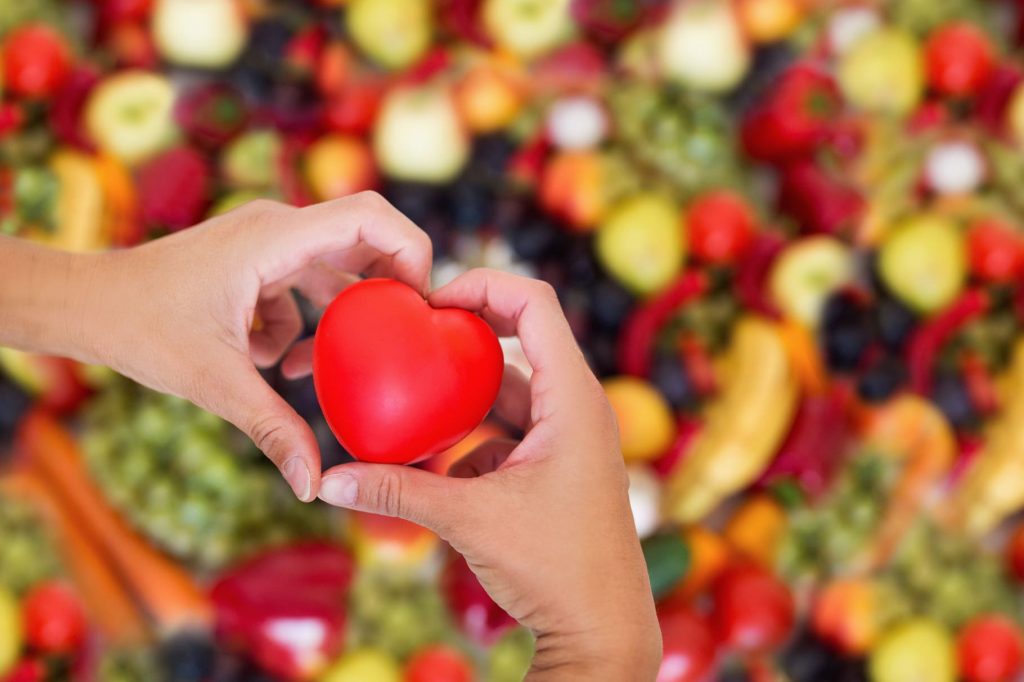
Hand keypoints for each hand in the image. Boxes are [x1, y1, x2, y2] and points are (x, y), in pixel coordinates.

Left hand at [68, 194, 431, 501]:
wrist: (85, 306)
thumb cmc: (139, 328)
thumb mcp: (215, 382)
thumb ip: (272, 428)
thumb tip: (313, 486)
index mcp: (274, 237)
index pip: (370, 216)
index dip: (412, 251)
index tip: (419, 305)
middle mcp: (276, 228)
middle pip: (363, 240)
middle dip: (385, 290)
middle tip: (397, 338)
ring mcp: (265, 242)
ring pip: (332, 269)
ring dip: (334, 318)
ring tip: (308, 367)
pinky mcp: (254, 260)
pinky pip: (301, 284)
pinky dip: (299, 323)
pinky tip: (271, 361)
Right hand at [316, 269, 661, 678]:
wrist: (602, 632)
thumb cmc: (556, 571)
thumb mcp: (470, 521)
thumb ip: (398, 493)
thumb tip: (327, 482)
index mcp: (575, 400)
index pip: (537, 304)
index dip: (483, 284)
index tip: (431, 302)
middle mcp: (580, 408)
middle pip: (520, 341)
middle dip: (463, 340)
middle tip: (410, 339)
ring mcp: (571, 439)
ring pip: (512, 392)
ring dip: (465, 397)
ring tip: (413, 401)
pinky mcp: (558, 467)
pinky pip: (511, 431)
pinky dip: (473, 438)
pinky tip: (437, 464)